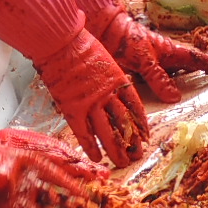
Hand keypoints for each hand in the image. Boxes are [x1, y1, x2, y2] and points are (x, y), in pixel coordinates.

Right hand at [35, 29, 147, 162]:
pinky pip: (84, 133)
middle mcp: (108, 96)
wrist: (62, 44)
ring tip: (121, 163)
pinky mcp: (73, 109)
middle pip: (124, 124)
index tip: (145, 137)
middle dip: (131, 143)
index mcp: (119, 82)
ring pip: (107, 132)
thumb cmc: (81, 47)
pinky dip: (91, 146)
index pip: (135, 109)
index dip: (141, 125)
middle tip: (137, 156)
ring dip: (115, 150)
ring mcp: (90, 104)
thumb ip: (111, 79)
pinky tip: (96, 157)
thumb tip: (116, 92)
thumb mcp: (105, 60)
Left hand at [100, 10, 207, 101]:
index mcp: (172, 51)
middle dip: (201, 80)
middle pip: (188, 70)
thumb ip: (159, 78)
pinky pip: (157, 86)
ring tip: (191, 106)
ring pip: (173, 79)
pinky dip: (163, 96)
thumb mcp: (145, 59)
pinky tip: (163, 107)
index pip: (198, 58)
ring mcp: (154, 66)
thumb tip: (176, 97)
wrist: (104, 33)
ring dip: (181, 90)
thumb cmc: (127, 39)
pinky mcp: (142, 73)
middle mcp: (166, 59)